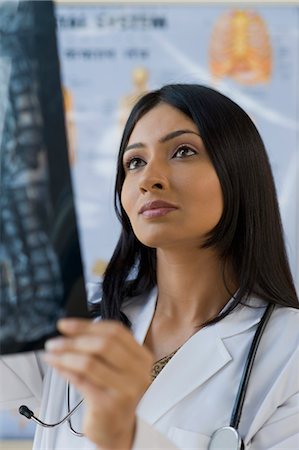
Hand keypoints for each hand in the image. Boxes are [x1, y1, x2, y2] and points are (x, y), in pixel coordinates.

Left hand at [44, 319, 152, 449]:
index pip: (115, 331)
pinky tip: (57, 366)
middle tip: (55, 341)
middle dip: (74, 340)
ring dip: (65, 355)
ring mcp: (125, 389)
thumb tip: (72, 331)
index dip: (87, 325)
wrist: (118, 429)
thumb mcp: (116, 367)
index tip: (66, 324)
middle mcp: (138, 372)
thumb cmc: (114, 394)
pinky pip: (82, 381)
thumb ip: (102, 348)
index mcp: (141, 357)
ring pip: (90, 362)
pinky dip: (65, 370)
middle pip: (104, 344)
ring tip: (51, 354)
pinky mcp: (109, 405)